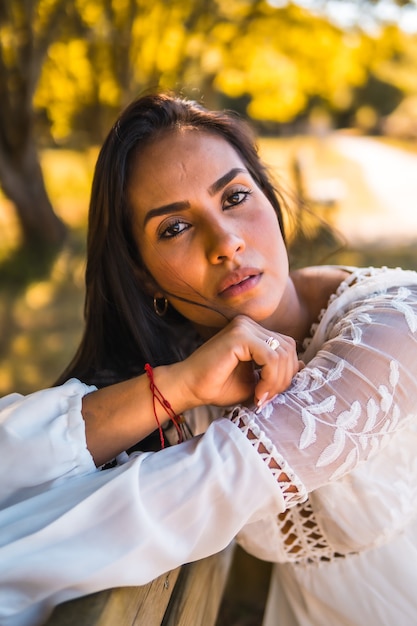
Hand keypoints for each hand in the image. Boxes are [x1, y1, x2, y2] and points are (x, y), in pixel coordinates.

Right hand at [177, 315, 300, 409]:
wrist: (189, 388)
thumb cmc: (217, 386)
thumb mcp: (256, 380)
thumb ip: (276, 372)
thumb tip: (304, 367)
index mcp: (254, 331)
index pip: (287, 347)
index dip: (287, 374)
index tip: (269, 396)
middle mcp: (250, 324)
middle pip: (289, 348)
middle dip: (285, 378)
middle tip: (266, 398)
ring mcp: (244, 327)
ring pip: (282, 353)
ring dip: (277, 381)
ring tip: (261, 397)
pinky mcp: (239, 336)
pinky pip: (270, 357)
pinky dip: (270, 378)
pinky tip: (258, 393)